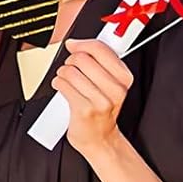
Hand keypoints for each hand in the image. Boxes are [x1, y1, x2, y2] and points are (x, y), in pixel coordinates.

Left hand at [53, 38, 134, 157]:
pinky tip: (65, 90)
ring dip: (63, 74)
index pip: (100, 49)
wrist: (99, 138)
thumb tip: (75, 43)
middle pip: (82, 58)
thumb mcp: (108, 82)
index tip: (74, 45)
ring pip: (70, 71)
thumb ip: (98, 60)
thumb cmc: (101, 108)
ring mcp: (101, 101)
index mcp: (124, 78)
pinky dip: (58, 84)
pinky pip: (62, 84)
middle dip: (71, 62)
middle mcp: (115, 90)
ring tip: (68, 82)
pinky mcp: (85, 110)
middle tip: (72, 70)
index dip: (82, 44)